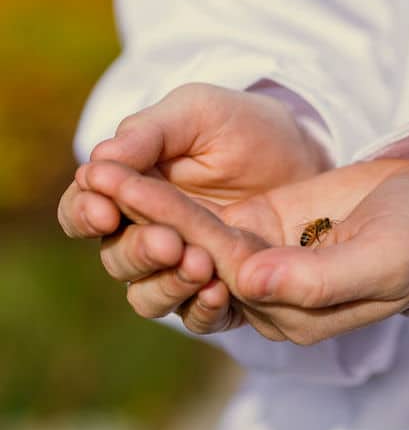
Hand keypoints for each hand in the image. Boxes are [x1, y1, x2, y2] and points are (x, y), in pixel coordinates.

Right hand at [57, 83, 329, 313]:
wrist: (302, 152)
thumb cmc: (242, 125)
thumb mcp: (198, 112)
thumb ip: (149, 133)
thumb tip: (98, 160)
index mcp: (129, 190)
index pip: (84, 211)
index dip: (85, 214)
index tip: (105, 210)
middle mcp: (148, 234)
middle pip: (116, 259)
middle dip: (137, 252)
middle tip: (168, 241)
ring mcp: (184, 267)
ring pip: (148, 296)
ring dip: (166, 285)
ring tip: (198, 264)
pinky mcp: (223, 291)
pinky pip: (199, 317)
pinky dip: (202, 309)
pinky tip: (219, 290)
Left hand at [77, 157, 408, 342]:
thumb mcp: (378, 258)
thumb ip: (315, 279)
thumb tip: (246, 282)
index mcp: (295, 315)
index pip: (227, 276)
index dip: (181, 240)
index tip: (136, 204)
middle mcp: (272, 295)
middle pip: (200, 256)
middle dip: (151, 219)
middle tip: (101, 179)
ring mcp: (266, 260)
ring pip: (197, 235)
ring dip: (152, 204)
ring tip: (106, 169)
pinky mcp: (265, 229)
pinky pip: (211, 217)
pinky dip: (174, 196)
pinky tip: (139, 170)